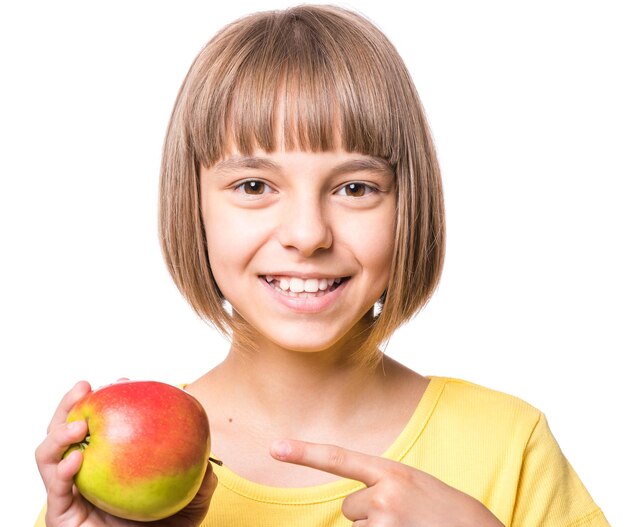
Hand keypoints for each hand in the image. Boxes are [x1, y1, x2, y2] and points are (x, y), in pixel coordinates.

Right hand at [35, 381, 216, 526]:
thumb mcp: (192, 505)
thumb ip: (201, 481)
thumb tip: (207, 455)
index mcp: (112, 462)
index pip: (105, 423)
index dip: (111, 399)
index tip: (124, 381)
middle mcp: (87, 473)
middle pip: (69, 431)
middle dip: (71, 405)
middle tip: (85, 387)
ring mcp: (71, 492)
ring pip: (49, 455)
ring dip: (58, 433)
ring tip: (78, 424)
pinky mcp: (61, 516)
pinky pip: (55, 490)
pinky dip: (60, 471)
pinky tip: (76, 459)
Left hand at [271, 439, 503, 526]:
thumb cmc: (446, 512)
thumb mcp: (414, 486)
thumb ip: (383, 486)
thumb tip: (354, 508)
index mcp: (393, 472)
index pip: (340, 459)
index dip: (304, 453)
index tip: (274, 447)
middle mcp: (385, 496)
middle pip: (350, 508)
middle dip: (370, 515)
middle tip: (405, 518)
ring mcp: (386, 523)